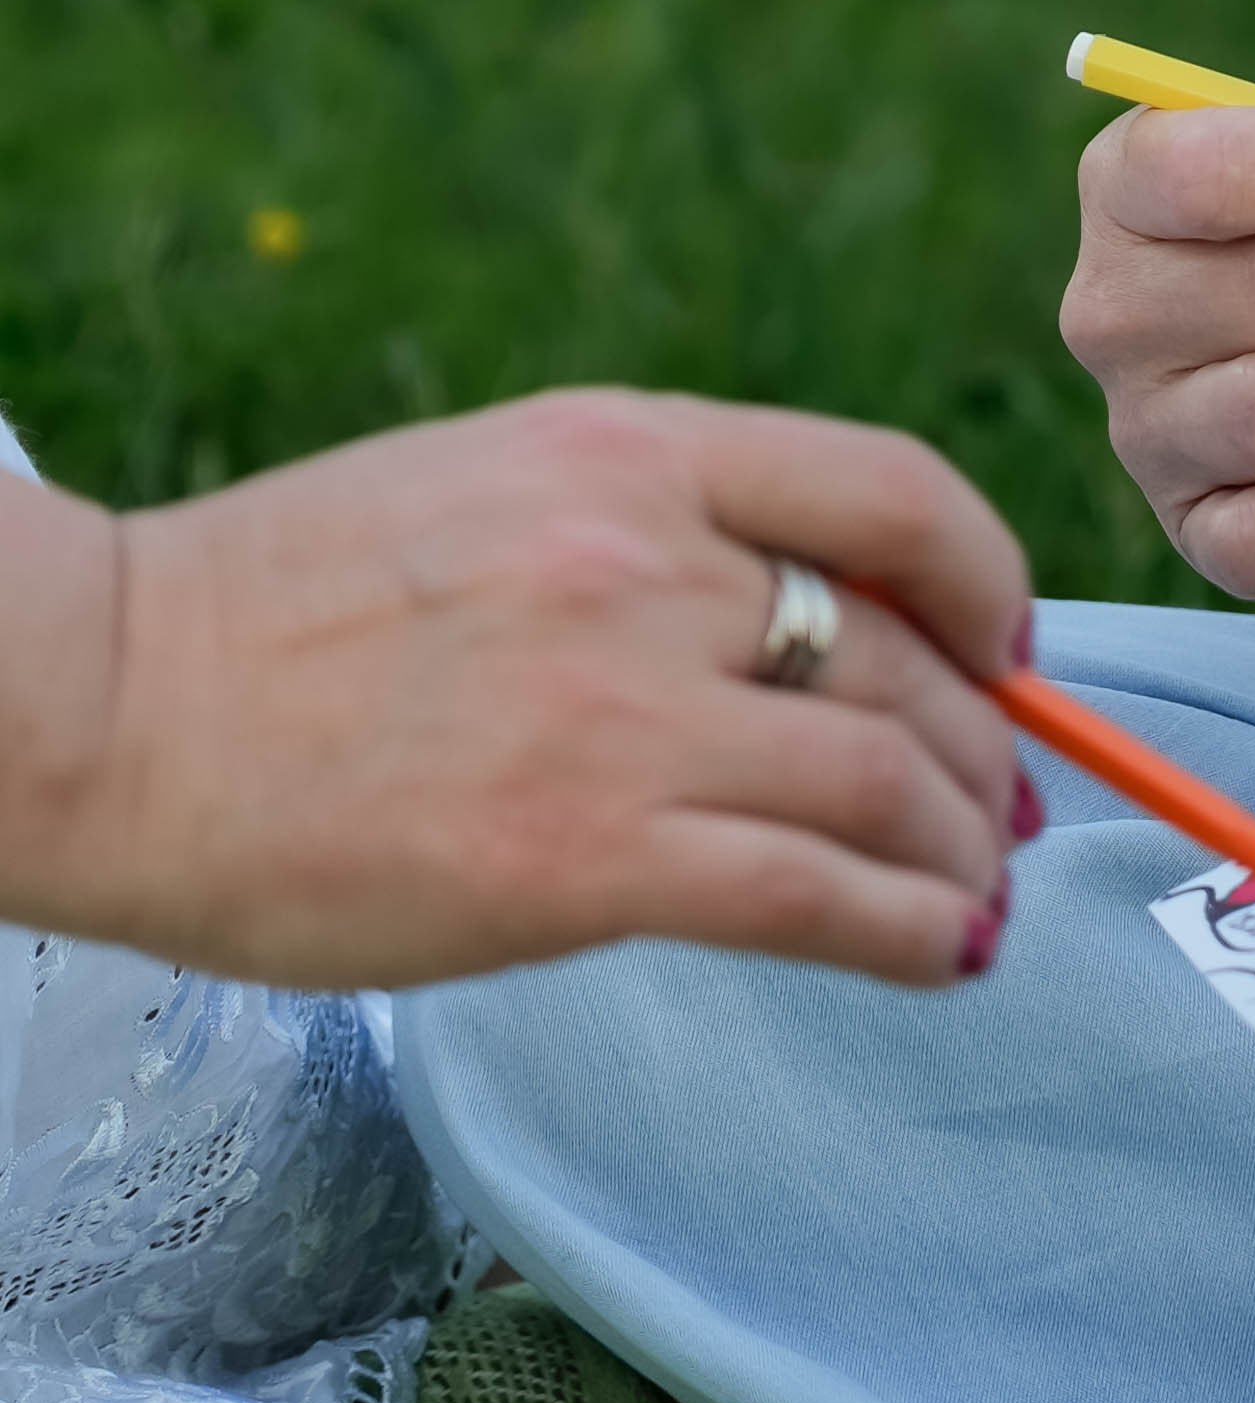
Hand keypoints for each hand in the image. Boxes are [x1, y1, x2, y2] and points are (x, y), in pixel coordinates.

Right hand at [0, 390, 1032, 989]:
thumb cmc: (276, 617)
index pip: (893, 490)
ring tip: (975, 897)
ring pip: (890, 779)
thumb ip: (649, 530)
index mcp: (625, 451)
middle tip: (1001, 811)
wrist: (102, 706)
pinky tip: (943, 951)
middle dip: (983, 749)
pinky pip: (821, 897)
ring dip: (967, 850)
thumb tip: (811, 622)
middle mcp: (648, 560)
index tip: (1004, 644)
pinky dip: (919, 929)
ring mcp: (624, 712)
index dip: (987, 579)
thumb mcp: (489, 489)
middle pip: (906, 656)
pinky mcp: (588, 858)